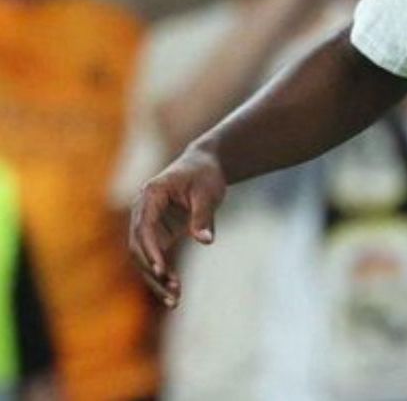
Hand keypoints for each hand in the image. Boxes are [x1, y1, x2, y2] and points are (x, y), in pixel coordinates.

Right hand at [128, 146, 226, 307]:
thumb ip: (204, 216)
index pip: (144, 227)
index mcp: (151, 195)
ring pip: (142, 257)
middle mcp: (141, 211)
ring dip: (155, 279)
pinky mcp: (156, 234)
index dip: (151, 250)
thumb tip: (206, 241)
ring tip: (174, 300)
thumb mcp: (209, 192)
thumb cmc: (206, 175)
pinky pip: (154, 258)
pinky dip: (162, 274)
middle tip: (173, 292)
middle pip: (138, 247)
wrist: (203, 165)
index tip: (161, 269)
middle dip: (153, 271)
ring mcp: (146, 223)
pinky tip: (174, 292)